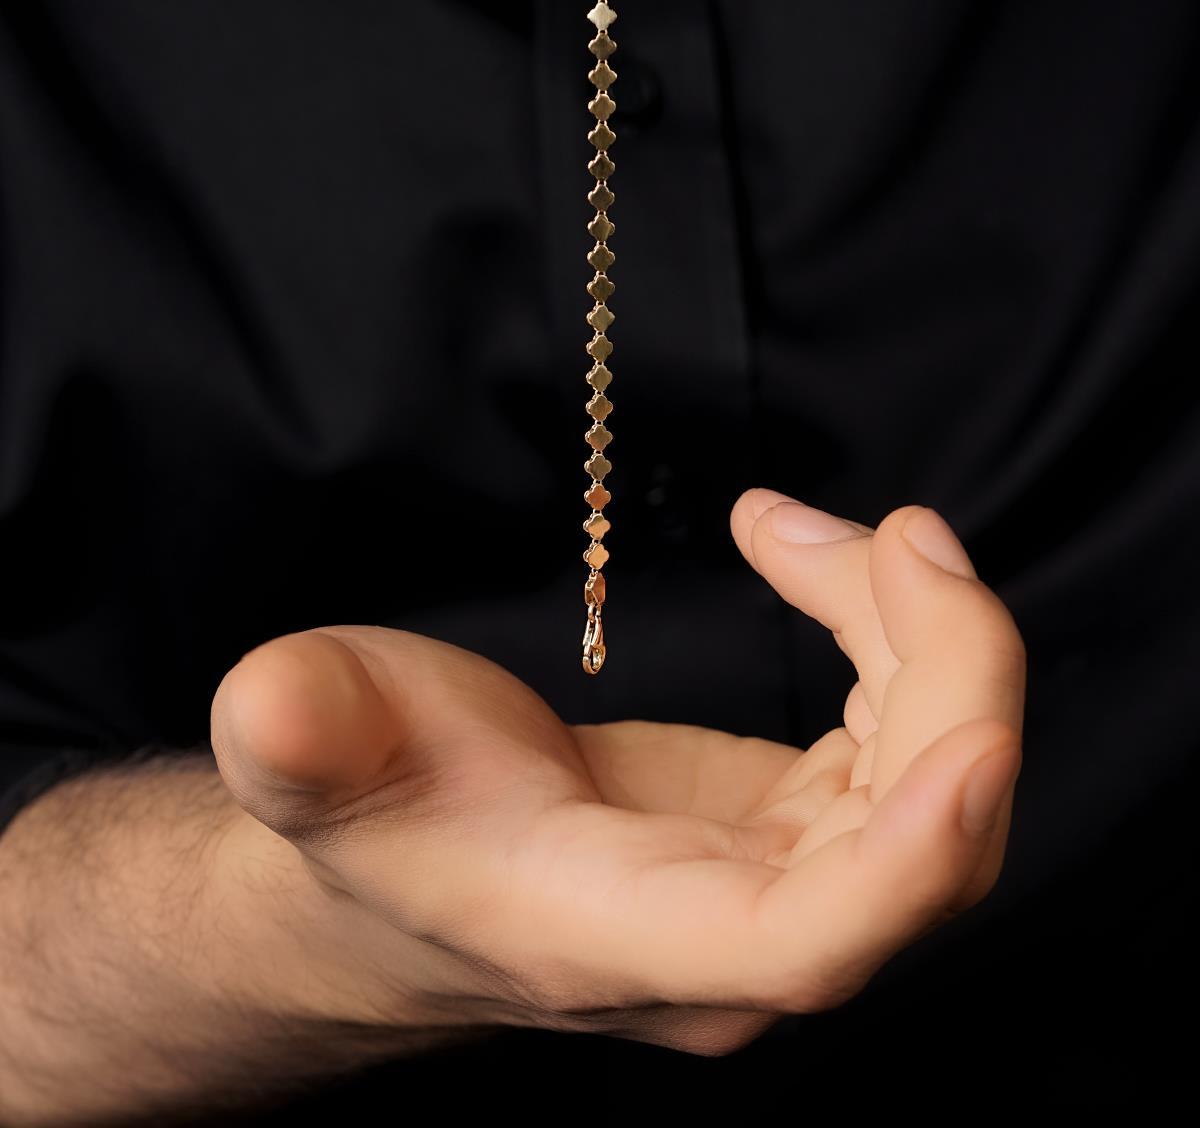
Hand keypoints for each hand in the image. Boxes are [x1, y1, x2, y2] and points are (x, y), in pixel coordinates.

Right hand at [210, 495, 1024, 1053]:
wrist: (395, 849)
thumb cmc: (362, 805)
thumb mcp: (315, 749)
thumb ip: (304, 734)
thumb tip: (274, 704)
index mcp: (624, 936)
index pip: (808, 942)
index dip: (909, 859)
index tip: (981, 738)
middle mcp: (730, 942)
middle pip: (919, 854)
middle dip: (951, 681)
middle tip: (898, 533)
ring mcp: (778, 892)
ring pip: (932, 789)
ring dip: (920, 642)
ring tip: (810, 528)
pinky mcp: (796, 832)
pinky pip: (904, 746)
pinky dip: (892, 643)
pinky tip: (814, 556)